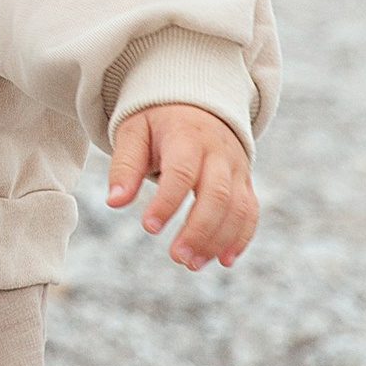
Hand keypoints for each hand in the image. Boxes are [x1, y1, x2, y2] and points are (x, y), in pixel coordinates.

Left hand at [105, 101, 258, 271]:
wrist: (196, 100)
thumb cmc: (158, 121)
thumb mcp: (134, 132)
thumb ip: (125, 166)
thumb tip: (114, 203)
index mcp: (187, 137)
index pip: (182, 172)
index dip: (167, 202)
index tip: (149, 227)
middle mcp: (218, 153)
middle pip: (217, 194)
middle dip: (199, 230)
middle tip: (177, 258)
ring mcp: (235, 167)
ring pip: (238, 207)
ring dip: (219, 240)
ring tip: (192, 265)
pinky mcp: (244, 181)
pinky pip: (250, 211)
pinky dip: (241, 237)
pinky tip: (225, 260)